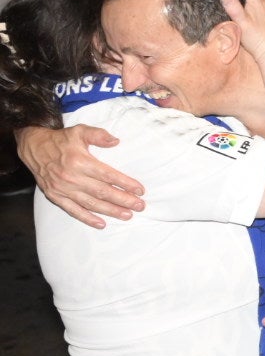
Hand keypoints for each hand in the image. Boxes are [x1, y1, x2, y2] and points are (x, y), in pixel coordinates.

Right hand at [17, 124, 143, 226]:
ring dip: (110, 211)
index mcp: (79, 161)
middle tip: (140, 206)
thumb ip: (98, 135)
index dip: (125, 183)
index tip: (139, 190)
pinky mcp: (55, 196)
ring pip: (90, 203)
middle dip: (123, 200)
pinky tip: (101, 224)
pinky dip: (87, 218)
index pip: (108, 175)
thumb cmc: (61, 140)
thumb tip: (115, 141)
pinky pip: (73, 210)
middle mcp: (71, 177)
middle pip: (102, 192)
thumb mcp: (80, 131)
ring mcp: (63, 189)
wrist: (33, 148)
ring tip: (127, 215)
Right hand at [221, 0, 264, 59]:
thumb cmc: (256, 38)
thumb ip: (233, 8)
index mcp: (255, 0)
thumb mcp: (241, 23)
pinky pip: (261, 9)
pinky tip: (249, 19)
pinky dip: (254, 11)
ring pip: (256, 1)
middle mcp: (264, 2)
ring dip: (248, 3)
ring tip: (238, 10)